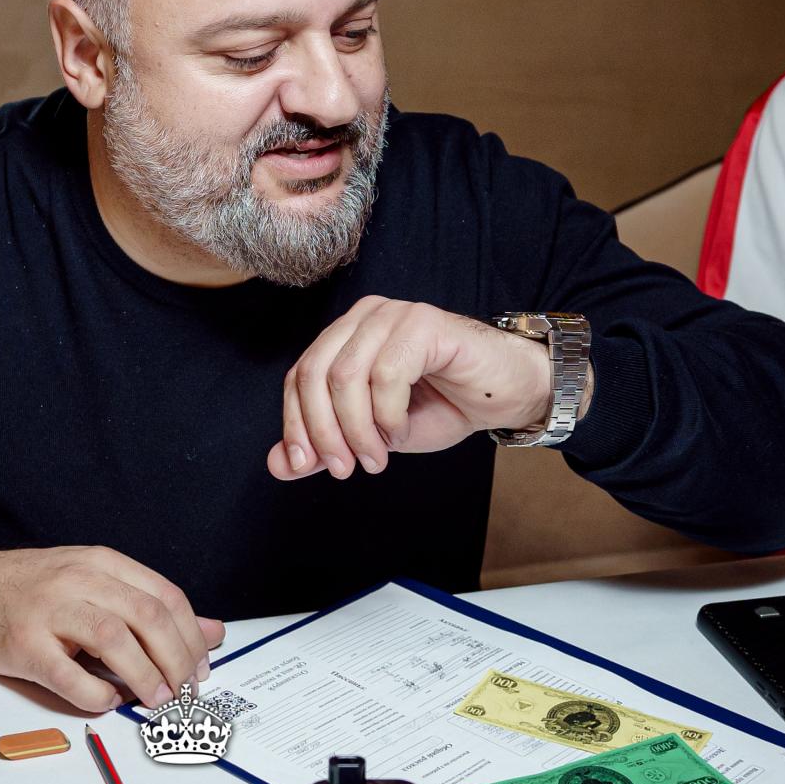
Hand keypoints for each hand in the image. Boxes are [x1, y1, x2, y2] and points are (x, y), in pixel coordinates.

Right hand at [0, 547, 224, 712]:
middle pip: (147, 617)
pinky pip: (69, 676)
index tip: (201, 668)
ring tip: (157, 699)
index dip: (192, 637)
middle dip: (177, 660)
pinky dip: (96, 695)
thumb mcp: (95, 584)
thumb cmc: (33, 590)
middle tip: (185, 691)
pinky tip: (107, 702)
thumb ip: (151, 606)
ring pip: (114, 640)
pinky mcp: (24, 644)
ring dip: (145, 677)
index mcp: (102, 564)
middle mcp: (79, 581)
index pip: (165, 597)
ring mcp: (50, 611)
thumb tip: (212, 632)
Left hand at [268, 297, 567, 480]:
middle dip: (323, 430)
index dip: (295, 424)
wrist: (507, 395)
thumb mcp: (375, 435)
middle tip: (343, 468)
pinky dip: (388, 414)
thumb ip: (327, 444)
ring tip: (377, 457)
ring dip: (358, 429)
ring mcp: (393, 314)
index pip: (298, 377)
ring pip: (347, 376)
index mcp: (345, 336)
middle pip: (315, 374)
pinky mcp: (424, 322)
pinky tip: (401, 430)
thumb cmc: (444, 406)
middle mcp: (363, 317)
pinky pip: (387, 374)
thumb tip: (277, 465)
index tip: (305, 465)